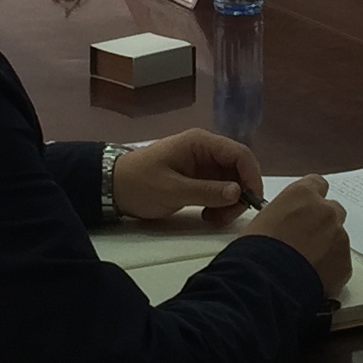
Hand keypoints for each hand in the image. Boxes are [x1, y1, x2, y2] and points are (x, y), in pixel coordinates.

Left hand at [114, 128, 261, 225]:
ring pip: (232, 181)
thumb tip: (238, 193)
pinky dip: (220, 204)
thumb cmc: (139, 184)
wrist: (112, 187)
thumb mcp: (172, 190)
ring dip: (230, 202)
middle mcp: (206, 150)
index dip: (251, 177)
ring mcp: (203, 164)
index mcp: (200, 143)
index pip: (240, 154)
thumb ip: (206, 191)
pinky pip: (220, 189)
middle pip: (239, 168)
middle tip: (227, 217)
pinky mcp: (198, 178)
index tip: (251, 202)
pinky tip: (208, 216)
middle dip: (240, 193)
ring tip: (214, 219)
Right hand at [248, 172, 351, 299]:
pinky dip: (330, 269)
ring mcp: (339, 237)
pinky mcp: (344, 263)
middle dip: (322, 223)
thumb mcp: (262, 220)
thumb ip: (284, 213)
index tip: (305, 209)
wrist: (265, 282)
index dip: (310, 199)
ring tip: (304, 264)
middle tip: (305, 239)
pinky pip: (340, 263)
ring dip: (326, 247)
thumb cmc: (255, 251)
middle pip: (332, 210)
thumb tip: (286, 222)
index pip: (317, 184)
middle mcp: (325, 211)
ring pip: (338, 238)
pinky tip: (311, 278)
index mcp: (303, 194)